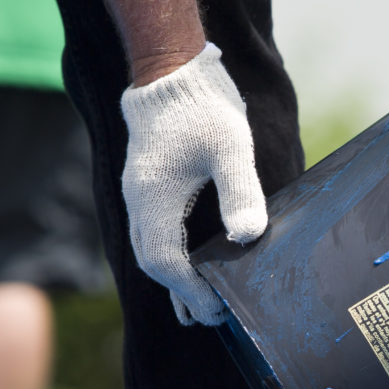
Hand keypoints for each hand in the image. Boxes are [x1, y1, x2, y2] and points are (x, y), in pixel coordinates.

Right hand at [120, 43, 267, 326]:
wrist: (170, 70)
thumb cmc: (202, 105)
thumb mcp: (230, 146)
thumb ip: (240, 191)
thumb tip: (249, 237)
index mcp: (154, 196)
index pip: (166, 259)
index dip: (190, 290)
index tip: (216, 310)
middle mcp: (139, 200)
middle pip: (152, 261)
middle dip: (181, 293)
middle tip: (213, 318)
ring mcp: (139, 193)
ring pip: (149, 249)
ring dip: (173, 280)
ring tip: (198, 309)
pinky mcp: (147, 186)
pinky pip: (152, 234)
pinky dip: (169, 259)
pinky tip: (187, 270)